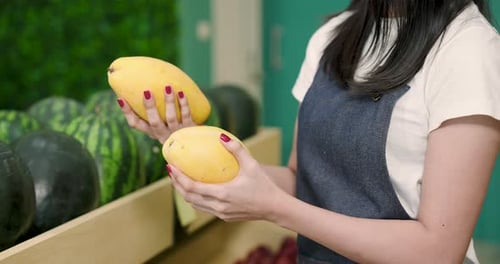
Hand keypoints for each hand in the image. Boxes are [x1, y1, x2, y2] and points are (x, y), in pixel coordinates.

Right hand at [117, 85, 195, 143]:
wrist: (195, 144)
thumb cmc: (174, 129)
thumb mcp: (162, 124)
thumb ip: (154, 110)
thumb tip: (144, 86)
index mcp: (152, 132)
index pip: (135, 124)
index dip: (127, 113)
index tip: (120, 98)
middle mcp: (163, 134)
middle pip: (153, 122)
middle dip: (149, 107)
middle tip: (146, 91)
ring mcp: (176, 132)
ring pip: (171, 118)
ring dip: (168, 102)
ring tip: (167, 87)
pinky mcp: (189, 130)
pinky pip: (186, 115)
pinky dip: (184, 104)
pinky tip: (181, 92)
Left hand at [167, 133, 285, 221]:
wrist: (274, 208)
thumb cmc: (264, 186)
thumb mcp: (252, 165)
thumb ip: (236, 149)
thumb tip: (221, 136)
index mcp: (222, 193)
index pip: (192, 187)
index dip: (179, 178)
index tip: (171, 167)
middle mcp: (218, 206)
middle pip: (189, 197)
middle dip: (177, 184)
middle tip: (172, 171)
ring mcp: (221, 213)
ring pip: (195, 204)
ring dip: (185, 193)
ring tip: (180, 180)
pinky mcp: (225, 217)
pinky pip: (204, 208)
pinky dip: (196, 199)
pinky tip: (197, 189)